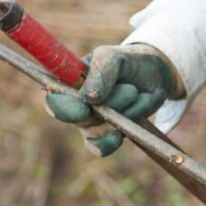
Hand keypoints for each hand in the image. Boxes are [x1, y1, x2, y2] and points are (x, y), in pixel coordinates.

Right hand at [45, 44, 180, 155]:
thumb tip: (88, 98)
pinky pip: (100, 148)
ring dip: (121, 114)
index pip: (53, 101)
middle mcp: (74, 105)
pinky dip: (114, 139)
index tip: (84, 107)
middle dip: (107, 107)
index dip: (63, 107)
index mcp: (67, 82)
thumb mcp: (112, 57)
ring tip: (134, 93)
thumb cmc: (125, 62)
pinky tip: (123, 129)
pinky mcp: (104, 135)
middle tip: (130, 89)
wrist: (152, 74)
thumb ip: (100, 72)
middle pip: (78, 119)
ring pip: (95, 132)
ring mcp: (89, 123)